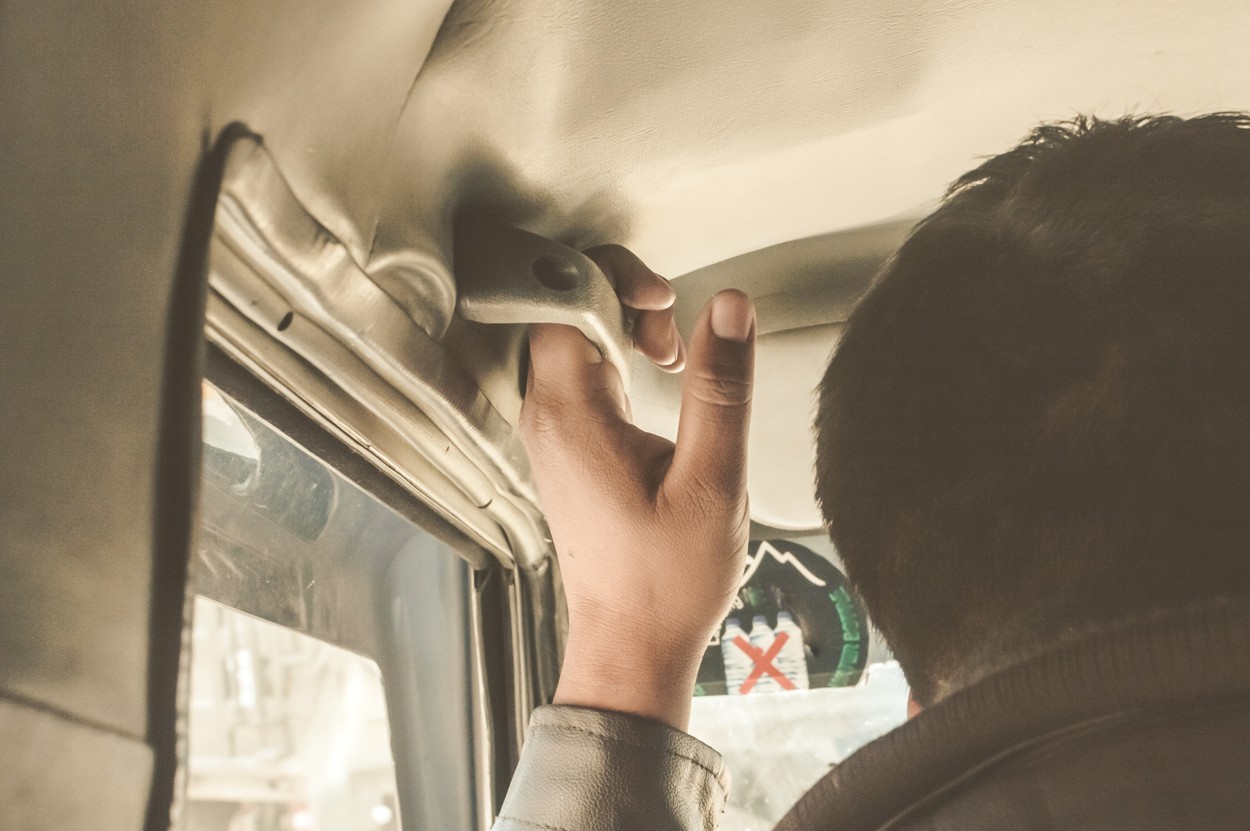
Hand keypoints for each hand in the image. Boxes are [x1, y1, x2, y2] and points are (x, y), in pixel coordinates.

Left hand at [520, 245, 755, 729]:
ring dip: (621, 325)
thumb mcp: (712, 481)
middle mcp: (547, 417)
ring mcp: (551, 430)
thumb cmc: (665, 581)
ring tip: (671, 356)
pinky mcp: (566, 444)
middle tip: (673, 330)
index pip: (559, 300)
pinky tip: (657, 377)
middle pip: (561, 310)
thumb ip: (721, 388)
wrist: (632, 643)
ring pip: (569, 338)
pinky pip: (578, 370)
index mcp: (572, 416)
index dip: (611, 277)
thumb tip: (730, 308)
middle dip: (621, 296)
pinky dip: (616, 354)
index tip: (663, 302)